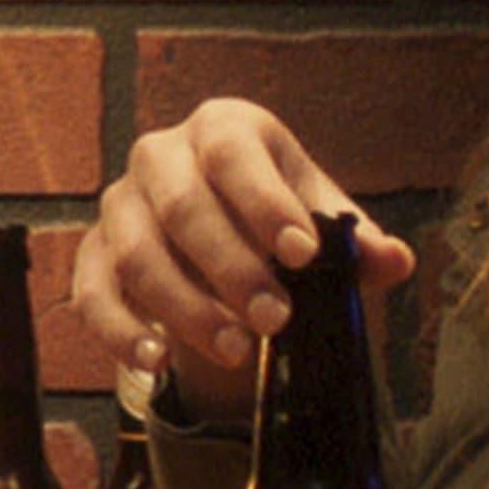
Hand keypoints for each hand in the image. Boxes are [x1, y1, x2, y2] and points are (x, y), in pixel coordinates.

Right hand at [70, 96, 416, 427]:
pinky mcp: (94, 253)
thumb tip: (395, 261)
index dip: (265, 201)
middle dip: (230, 267)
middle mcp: (162, 155)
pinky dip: (121, 330)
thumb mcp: (318, 223)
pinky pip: (92, 292)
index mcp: (223, 128)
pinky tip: (156, 361)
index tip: (302, 253)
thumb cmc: (275, 220)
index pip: (234, 153)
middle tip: (276, 320)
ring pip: (135, 252)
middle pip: (181, 204)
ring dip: (184, 307)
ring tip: (237, 352)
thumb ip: (356, 242)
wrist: (219, 235)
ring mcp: (121, 203)